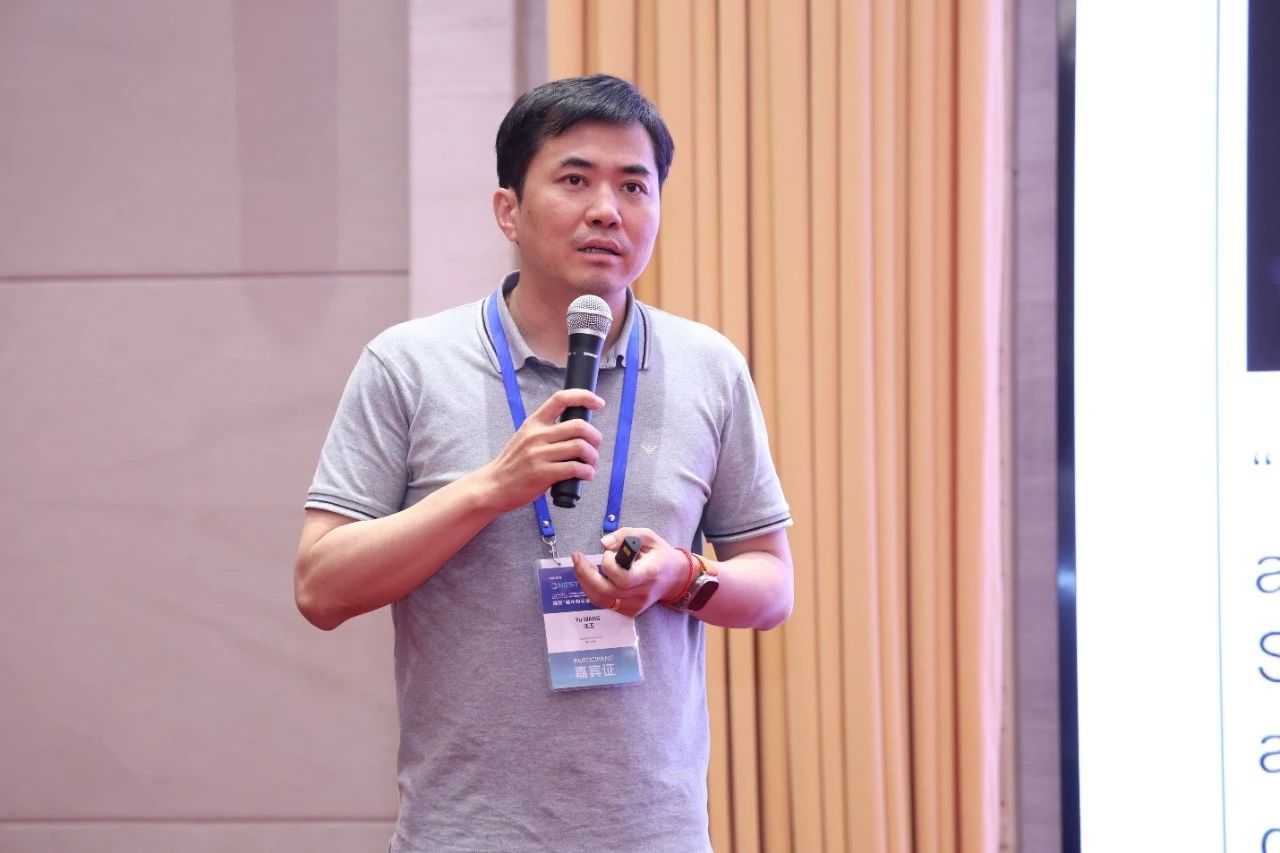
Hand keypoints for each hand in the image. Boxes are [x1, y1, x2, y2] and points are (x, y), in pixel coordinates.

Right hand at [475, 388, 604, 513]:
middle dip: (595, 437)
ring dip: (593, 457)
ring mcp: (539, 454)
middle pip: (579, 426)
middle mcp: (537, 435)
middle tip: (595, 447)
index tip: (598, 402)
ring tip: (591, 464)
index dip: (584, 397)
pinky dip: (587, 472)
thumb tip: (578, 430)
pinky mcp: (542, 474)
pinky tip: (586, 475)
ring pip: (580, 447)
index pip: (561, 399)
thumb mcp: (525, 437)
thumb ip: (546, 431)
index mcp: (534, 423)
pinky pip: (575, 468)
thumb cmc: (514, 464)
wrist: (494, 486)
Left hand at [571, 528, 688, 617]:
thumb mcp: (648, 536)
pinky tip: (591, 577)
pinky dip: (593, 590)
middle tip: (577, 558)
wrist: (674, 578)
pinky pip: (604, 604)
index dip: (609, 566)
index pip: (623, 578)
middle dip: (585, 575)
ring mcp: (635, 606)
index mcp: (649, 574)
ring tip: (580, 566)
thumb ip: (625, 536)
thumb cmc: (659, 555)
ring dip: (585, 582)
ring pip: (601, 600)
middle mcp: (641, 594)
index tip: (608, 553)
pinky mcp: (629, 612)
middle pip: (606, 592)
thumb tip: (603, 543)